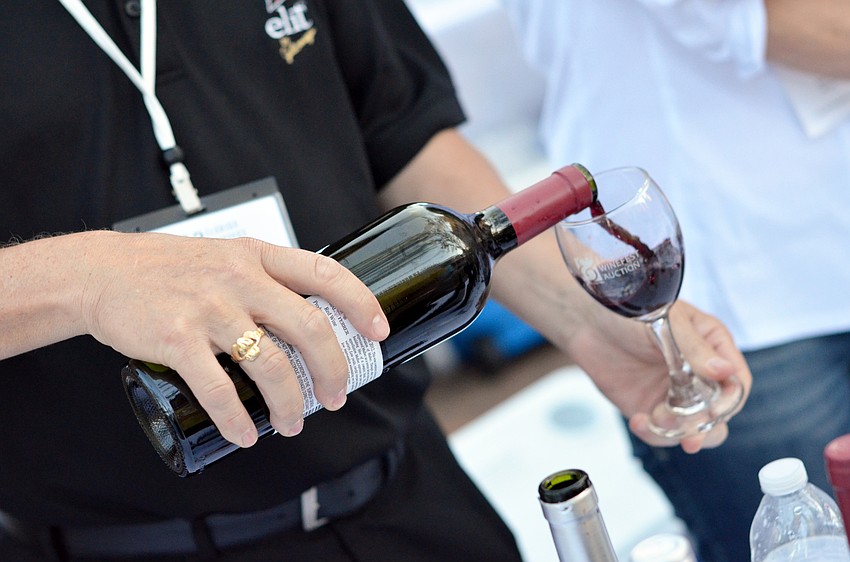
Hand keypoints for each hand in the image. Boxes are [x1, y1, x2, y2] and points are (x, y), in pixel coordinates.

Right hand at [70, 231, 388, 446]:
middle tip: (335, 396)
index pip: (326, 274)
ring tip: (291, 423)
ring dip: (289, 404)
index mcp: (258, 257)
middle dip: (333, 371)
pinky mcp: (177, 338)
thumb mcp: (228, 255)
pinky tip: (245, 434)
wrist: (102, 272)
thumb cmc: (171, 268)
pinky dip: (237, 418)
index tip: (378, 330)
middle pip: (309, 329)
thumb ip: (265, 278)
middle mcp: (240, 279)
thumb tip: (309, 315)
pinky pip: (219, 389)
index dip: (360, 303)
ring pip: (271, 365)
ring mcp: (209, 309)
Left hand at [565, 299, 751, 452]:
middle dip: (706, 426)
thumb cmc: (629, 310)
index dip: (729, 400)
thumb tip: (725, 372)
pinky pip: (662, 433)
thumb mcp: (667, 323)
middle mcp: (698, 373)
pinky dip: (654, 434)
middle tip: (690, 436)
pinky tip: (638, 421)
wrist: (584, 320)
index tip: (713, 409)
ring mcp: (675, 393)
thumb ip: (695, 350)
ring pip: (695, 429)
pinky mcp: (650, 408)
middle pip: (720, 413)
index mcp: (712, 346)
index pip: (735, 382)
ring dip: (679, 431)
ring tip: (655, 418)